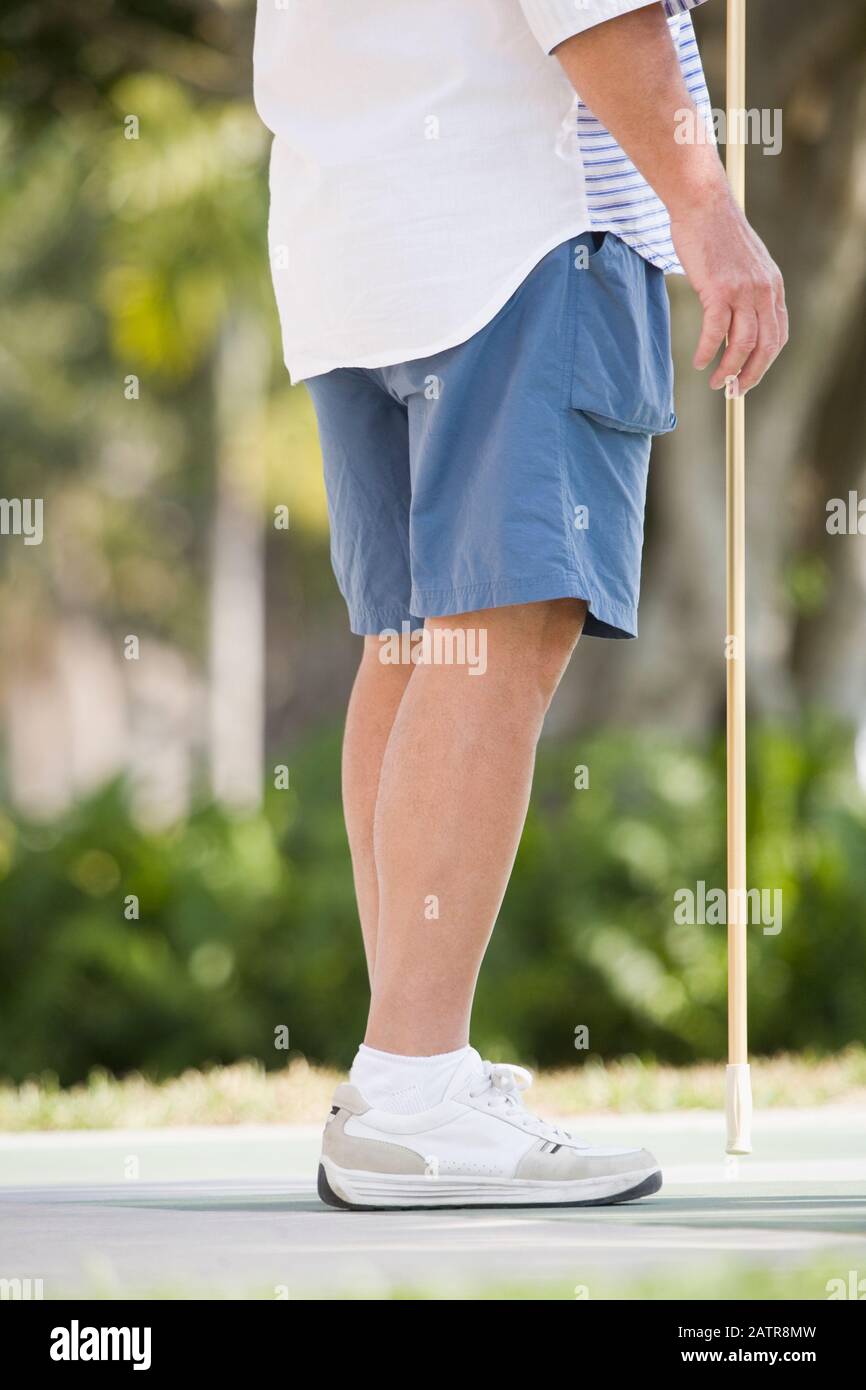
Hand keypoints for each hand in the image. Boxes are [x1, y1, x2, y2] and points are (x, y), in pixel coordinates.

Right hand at [670, 187, 787, 393]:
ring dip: (728, 369)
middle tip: (734, 391)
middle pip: (764, 346)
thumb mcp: (744, 265)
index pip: (778, 335)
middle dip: (750, 375)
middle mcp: (763, 290)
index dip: (765, 363)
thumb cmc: (716, 234)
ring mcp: (743, 290)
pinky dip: (708, 352)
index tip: (748, 377)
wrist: (702, 204)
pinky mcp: (719, 289)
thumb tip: (737, 323)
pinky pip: (716, 332)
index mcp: (773, 286)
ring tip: (714, 382)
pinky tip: (699, 362)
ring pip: (742, 343)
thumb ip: (748, 292)